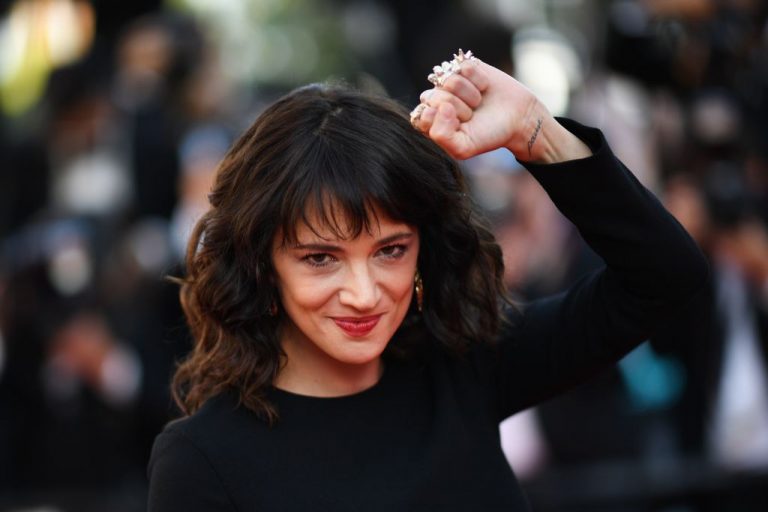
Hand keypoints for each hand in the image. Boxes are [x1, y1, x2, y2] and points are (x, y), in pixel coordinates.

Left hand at [412, 57, 590, 163]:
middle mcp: (437, 100)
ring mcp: (450, 82)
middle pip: (434, 96)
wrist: (518, 119)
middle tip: (472, 115)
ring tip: (478, 102)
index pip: (422, 115)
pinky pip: (464, 67)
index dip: (441, 120)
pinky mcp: (465, 67)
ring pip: (449, 80)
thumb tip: (441, 106)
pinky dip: (478, 79)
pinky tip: (484, 88)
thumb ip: (441, 136)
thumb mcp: (463, 147)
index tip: (459, 126)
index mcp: (431, 121)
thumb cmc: (488, 135)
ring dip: (469, 94)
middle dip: (458, 108)